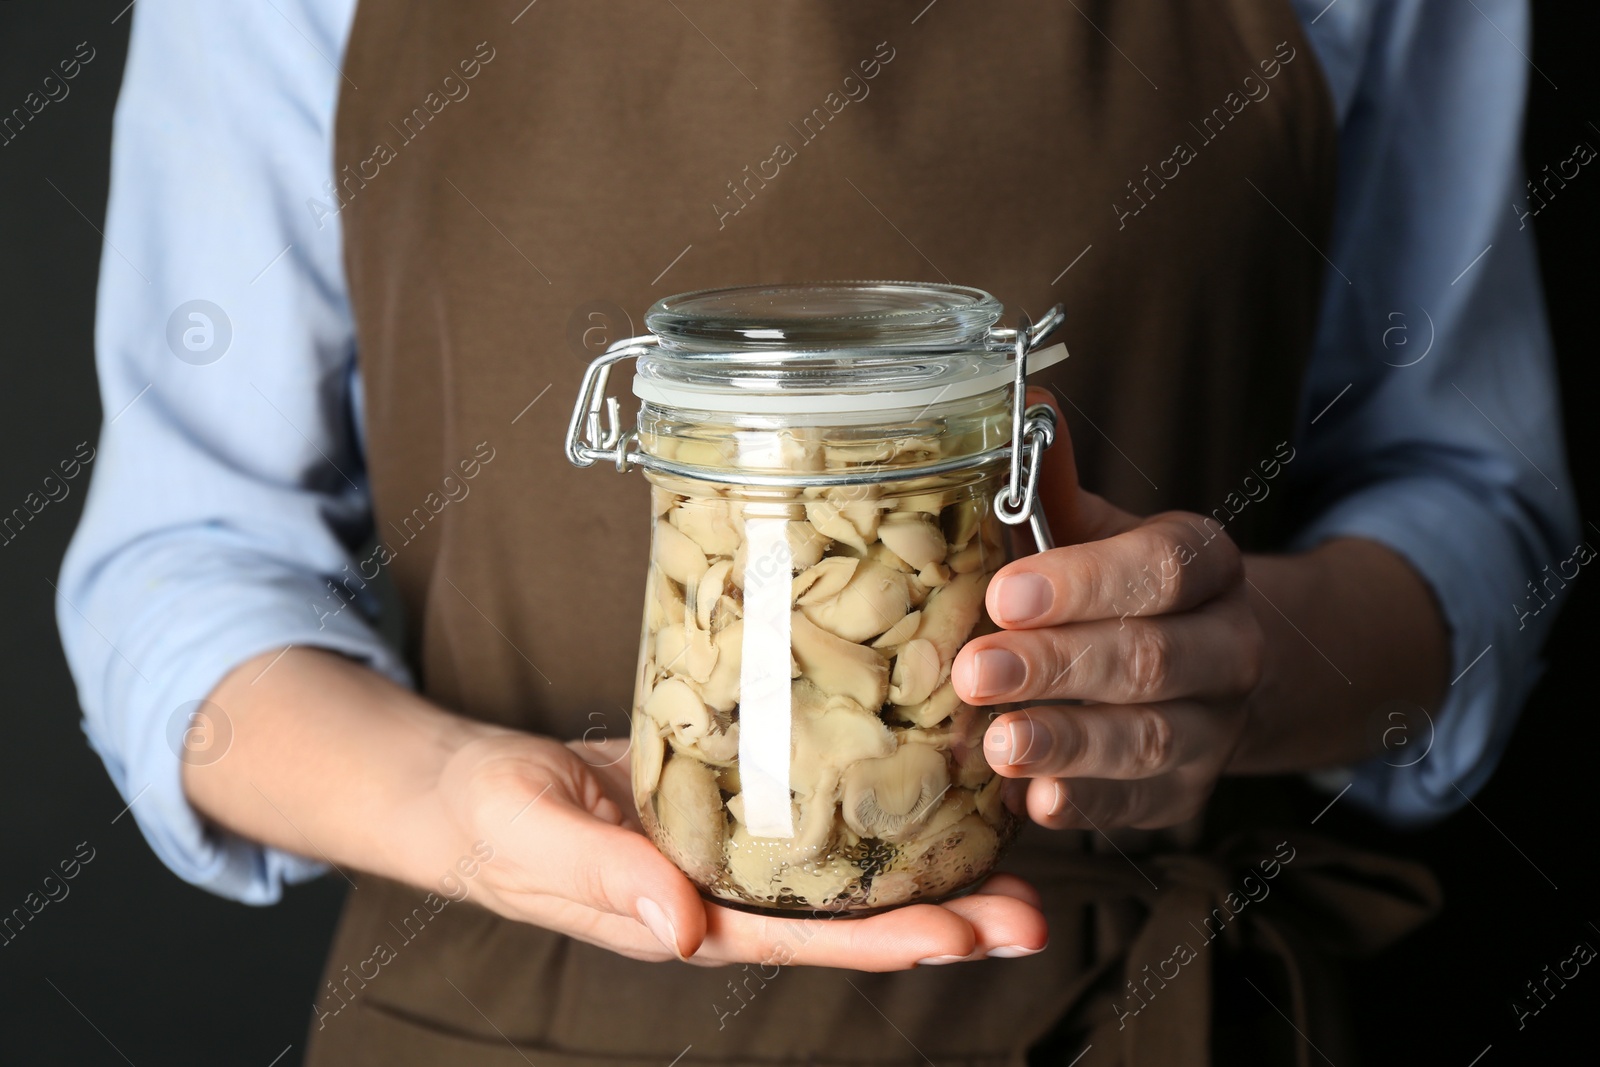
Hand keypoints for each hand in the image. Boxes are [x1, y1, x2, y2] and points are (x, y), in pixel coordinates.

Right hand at [436, 734, 1048, 969]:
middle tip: (1031, 914)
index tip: (962, 937)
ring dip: (930, 871)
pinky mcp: (734, 805)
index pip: (803, 940)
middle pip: (849, 918)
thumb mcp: (538, 839)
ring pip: (848, 872)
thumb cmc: (497, 822)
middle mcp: (728, 897)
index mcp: (686, 920)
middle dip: (942, 920)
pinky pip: (817, 817)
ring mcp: (735, 856)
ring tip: (1017, 864)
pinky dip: (877, 810)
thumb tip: (682, 929)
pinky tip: (929, 791)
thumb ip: (605, 878)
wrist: (477, 791)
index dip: (883, 941)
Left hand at [949, 392, 1263, 830]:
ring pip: (1149, 740)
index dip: (1085, 582)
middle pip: (1151, 658)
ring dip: (1068, 743)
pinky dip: (1085, 806)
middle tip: (975, 672)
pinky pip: (1139, 806)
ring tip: (997, 745)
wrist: (1211, 667)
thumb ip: (1056, 485)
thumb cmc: (1120, 588)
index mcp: (1205, 565)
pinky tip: (1032, 804)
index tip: (1004, 593)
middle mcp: (1228, 647)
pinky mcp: (1185, 795)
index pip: (1160, 568)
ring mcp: (1213, 728)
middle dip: (1058, 666)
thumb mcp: (1096, 531)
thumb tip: (1028, 399)